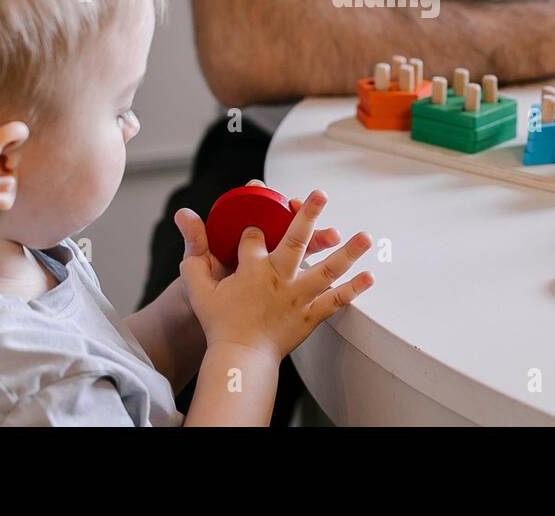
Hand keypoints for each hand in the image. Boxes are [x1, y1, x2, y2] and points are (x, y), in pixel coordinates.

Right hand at [174, 188, 373, 361]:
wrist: (238, 359)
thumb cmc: (218, 323)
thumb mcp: (197, 284)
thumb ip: (194, 248)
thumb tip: (184, 214)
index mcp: (251, 269)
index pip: (254, 235)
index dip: (254, 226)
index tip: (255, 225)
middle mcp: (278, 279)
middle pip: (294, 240)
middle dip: (308, 215)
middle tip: (321, 194)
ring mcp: (297, 297)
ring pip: (325, 269)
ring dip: (347, 252)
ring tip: (365, 236)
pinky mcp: (310, 316)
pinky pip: (334, 301)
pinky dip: (353, 290)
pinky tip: (369, 276)